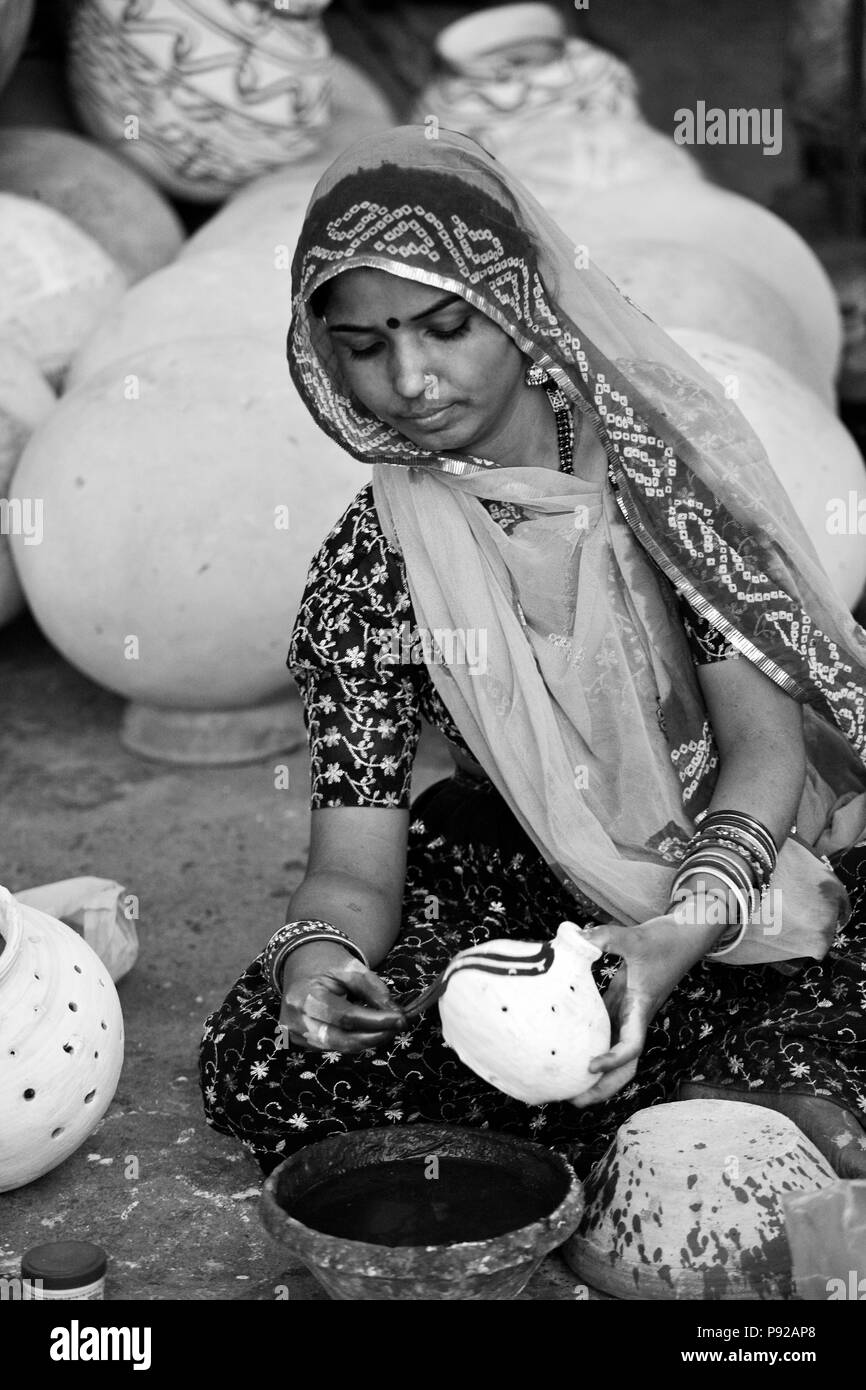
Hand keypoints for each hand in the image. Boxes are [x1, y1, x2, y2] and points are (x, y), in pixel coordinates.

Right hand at [278, 952, 406, 1054]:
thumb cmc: (326, 964)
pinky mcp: (300, 1041)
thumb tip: (395, 1014)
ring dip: (366, 1040)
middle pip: (340, 1039)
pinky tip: (366, 1029)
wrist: (300, 964)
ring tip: (386, 1027)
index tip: (400, 1019)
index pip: (345, 1016)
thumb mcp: (351, 967)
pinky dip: (352, 1039)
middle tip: (396, 1028)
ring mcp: (295, 1035)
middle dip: (373, 1037)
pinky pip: (332, 1045)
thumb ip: (373, 990)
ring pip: (339, 1046)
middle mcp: (296, 1021)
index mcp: (305, 996)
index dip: (375, 1021)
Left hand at [568, 910, 718, 1108]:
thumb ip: (606, 938)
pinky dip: (590, 1043)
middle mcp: (636, 1017)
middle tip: (572, 1100)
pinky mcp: (622, 1001)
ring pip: (614, 1052)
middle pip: (624, 1066)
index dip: (613, 1060)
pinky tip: (567, 1047)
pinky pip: (605, 1030)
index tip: (590, 1066)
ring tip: (566, 1084)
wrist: (687, 934)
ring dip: (596, 1073)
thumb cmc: (667, 939)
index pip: (631, 1046)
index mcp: (642, 1009)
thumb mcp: (636, 937)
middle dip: (603, 1087)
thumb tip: (576, 937)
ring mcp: (629, 1011)